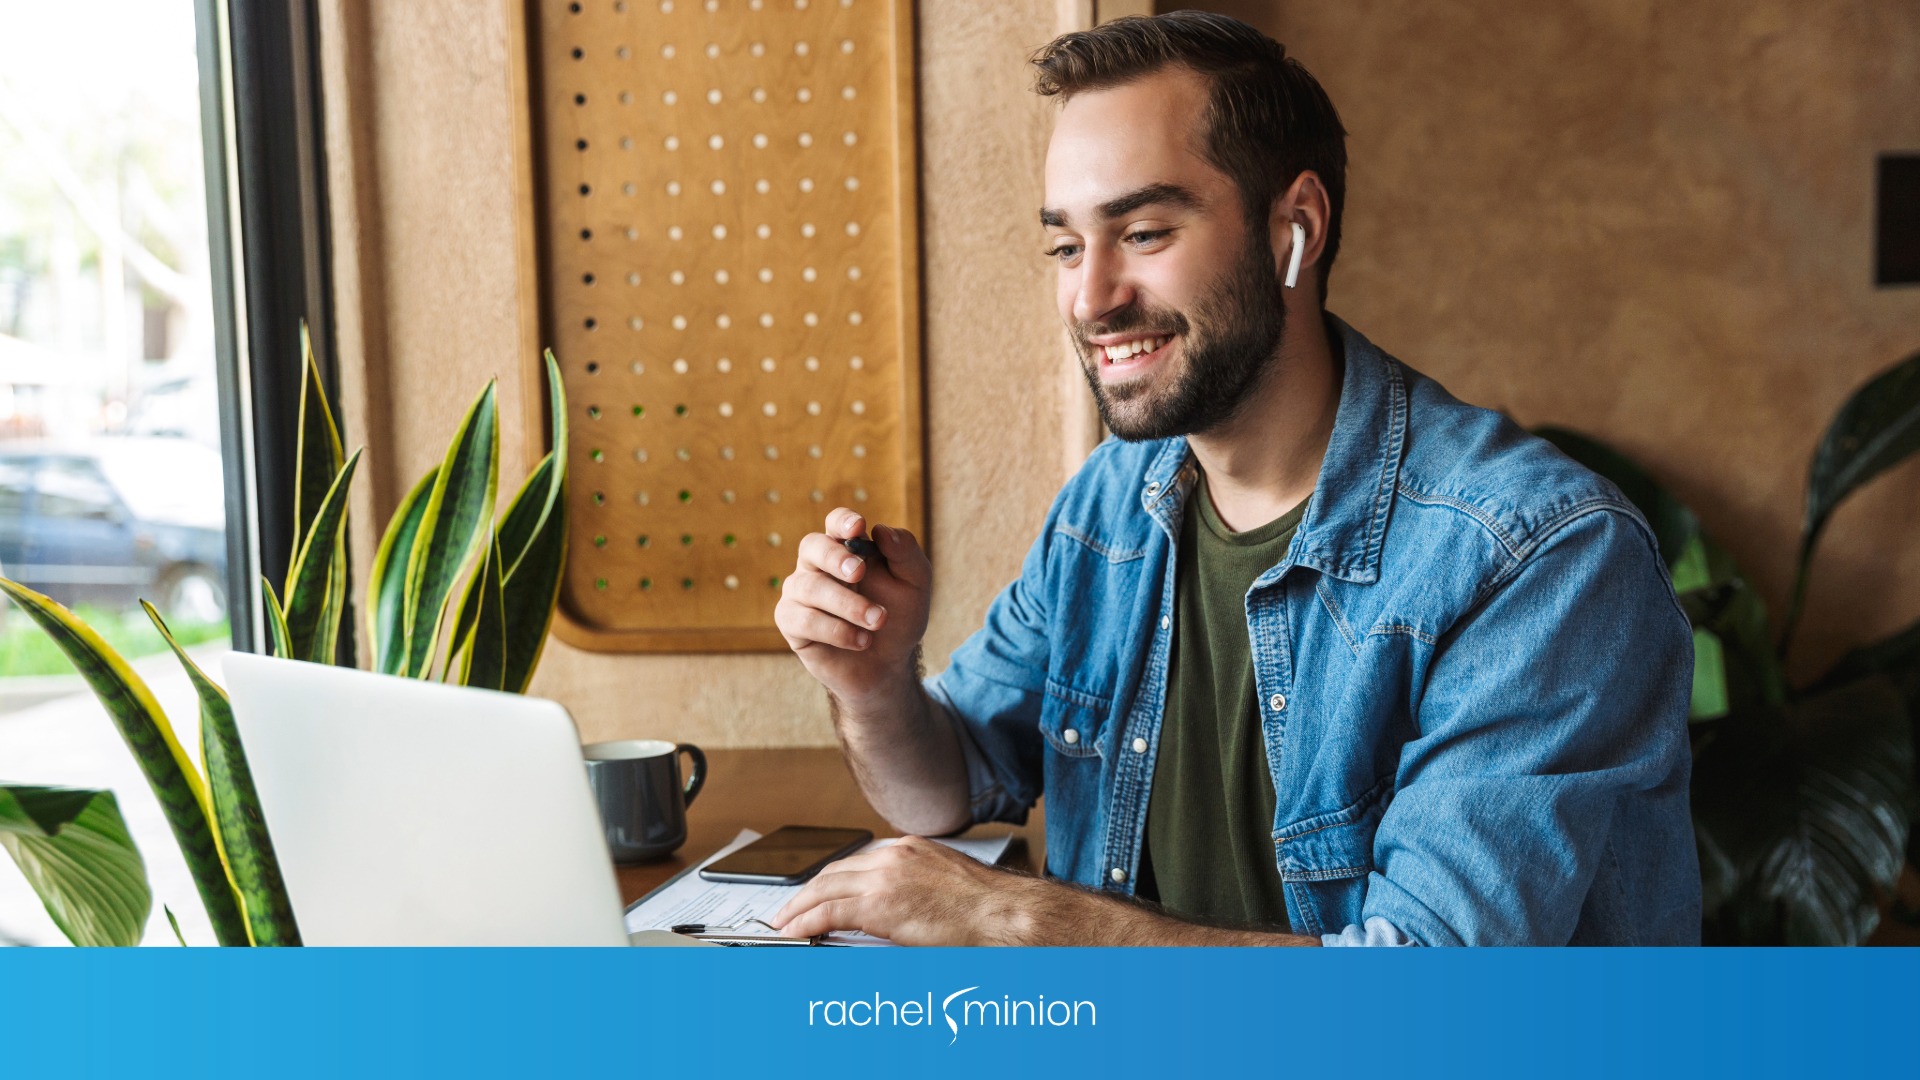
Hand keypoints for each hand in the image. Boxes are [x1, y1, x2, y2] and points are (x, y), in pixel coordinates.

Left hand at [771, 836, 1042, 945]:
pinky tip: (796, 933)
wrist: (1004, 915)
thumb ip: (916, 891)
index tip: (819, 894)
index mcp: (911, 848)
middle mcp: (894, 854)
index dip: (831, 880)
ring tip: (785, 924)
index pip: (857, 861)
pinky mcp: (879, 902)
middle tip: (790, 910)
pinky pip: (829, 911)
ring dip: (800, 907)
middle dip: (808, 891)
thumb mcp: (946, 887)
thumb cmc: (988, 909)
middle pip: (835, 871)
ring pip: (825, 888)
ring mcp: (884, 876)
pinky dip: (807, 922)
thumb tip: (896, 912)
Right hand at [775, 507, 931, 703]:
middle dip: (835, 558)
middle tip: (859, 573)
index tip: (858, 528)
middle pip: (812, 546)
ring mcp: (800, 593)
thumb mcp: (914, 585)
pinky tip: (862, 641)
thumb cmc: (898, 617)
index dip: (842, 521)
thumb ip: (905, 553)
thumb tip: (881, 530)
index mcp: (846, 548)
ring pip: (809, 587)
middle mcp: (817, 566)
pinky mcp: (791, 623)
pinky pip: (803, 620)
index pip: (835, 522)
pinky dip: (836, 631)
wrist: (888, 665)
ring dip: (847, 605)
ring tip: (878, 621)